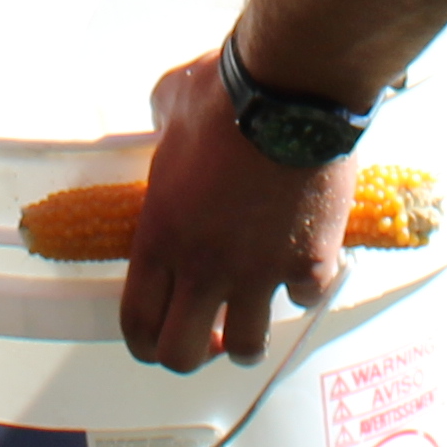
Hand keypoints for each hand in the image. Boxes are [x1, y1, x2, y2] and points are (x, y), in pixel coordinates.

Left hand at [118, 50, 352, 369]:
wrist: (291, 92)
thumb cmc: (224, 93)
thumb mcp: (168, 104)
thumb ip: (160, 131)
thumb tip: (166, 124)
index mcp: (161, 236)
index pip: (136, 321)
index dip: (143, 341)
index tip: (155, 337)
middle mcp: (204, 266)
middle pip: (182, 354)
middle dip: (192, 352)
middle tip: (205, 332)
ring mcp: (259, 270)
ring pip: (247, 347)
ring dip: (246, 336)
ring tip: (252, 315)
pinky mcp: (310, 261)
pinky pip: (305, 298)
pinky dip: (303, 287)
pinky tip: (302, 262)